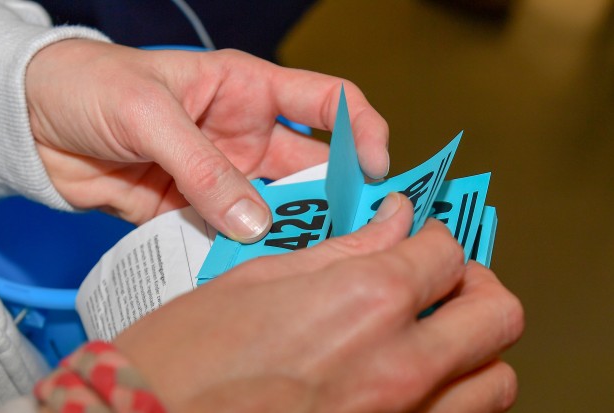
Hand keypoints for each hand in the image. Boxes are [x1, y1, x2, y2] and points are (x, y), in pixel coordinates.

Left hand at [25, 40, 388, 241]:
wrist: (32, 121)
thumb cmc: (90, 85)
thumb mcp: (150, 113)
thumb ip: (203, 167)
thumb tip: (253, 220)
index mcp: (247, 89)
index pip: (328, 102)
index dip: (362, 130)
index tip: (377, 169)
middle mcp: (245, 134)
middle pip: (310, 168)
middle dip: (335, 198)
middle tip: (355, 234)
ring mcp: (222, 175)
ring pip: (274, 207)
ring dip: (289, 232)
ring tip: (306, 259)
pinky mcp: (194, 208)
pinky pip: (231, 233)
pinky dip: (244, 251)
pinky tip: (256, 270)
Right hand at [114, 193, 523, 412]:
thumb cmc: (183, 357)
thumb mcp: (259, 279)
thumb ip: (343, 249)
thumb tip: (393, 220)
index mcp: (364, 300)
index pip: (446, 251)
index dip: (436, 238)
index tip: (419, 241)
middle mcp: (399, 364)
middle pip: (498, 313)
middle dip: (477, 287)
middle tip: (447, 283)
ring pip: (497, 380)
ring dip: (477, 349)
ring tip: (438, 336)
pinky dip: (458, 396)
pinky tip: (420, 382)